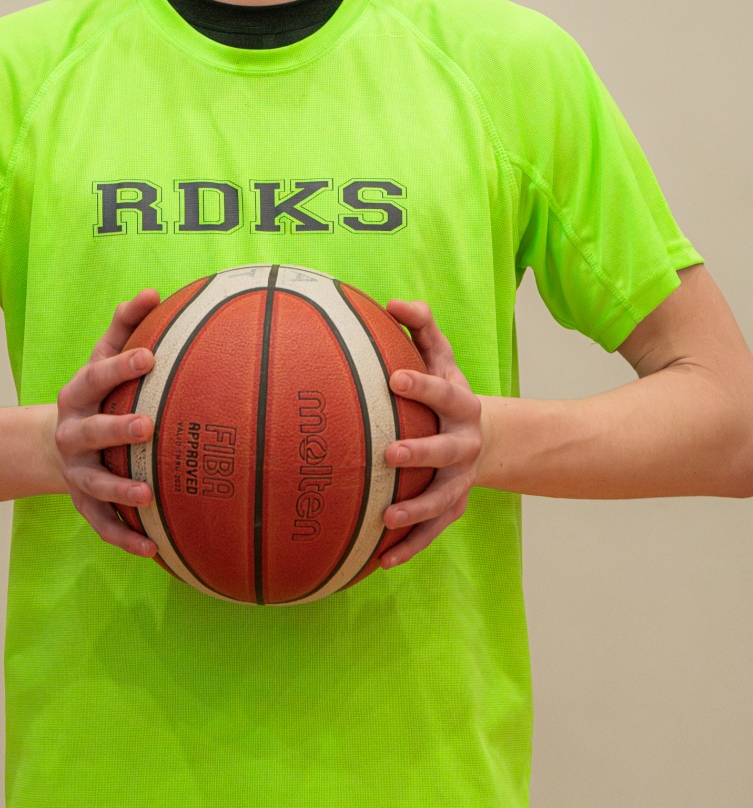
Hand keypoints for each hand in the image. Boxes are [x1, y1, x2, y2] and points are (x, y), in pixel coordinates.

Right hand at [54, 289, 160, 556]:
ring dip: (120, 487)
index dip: (121, 366)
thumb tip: (153, 291)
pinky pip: (102, 523)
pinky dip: (125, 537)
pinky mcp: (84, 502)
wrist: (57, 443)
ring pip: (95, 482)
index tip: (151, 357)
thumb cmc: (97, 392)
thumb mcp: (103, 356)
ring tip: (148, 493)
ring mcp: (76, 471)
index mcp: (78, 393)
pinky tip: (154, 548)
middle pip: (91, 431)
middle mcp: (72, 432)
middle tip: (148, 426)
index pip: (98, 376)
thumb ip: (126, 325)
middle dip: (117, 429)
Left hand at [379, 299, 482, 567]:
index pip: (442, 392)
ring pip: (442, 499)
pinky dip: (409, 547)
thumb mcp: (441, 356)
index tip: (394, 377)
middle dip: (421, 452)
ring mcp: (460, 480)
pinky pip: (431, 532)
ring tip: (386, 516)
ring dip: (416, 510)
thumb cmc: (446, 390)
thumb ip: (421, 326)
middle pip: (446, 451)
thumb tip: (391, 302)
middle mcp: (465, 445)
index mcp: (461, 405)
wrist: (482, 437)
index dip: (421, 384)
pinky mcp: (451, 508)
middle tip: (390, 453)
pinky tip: (381, 561)